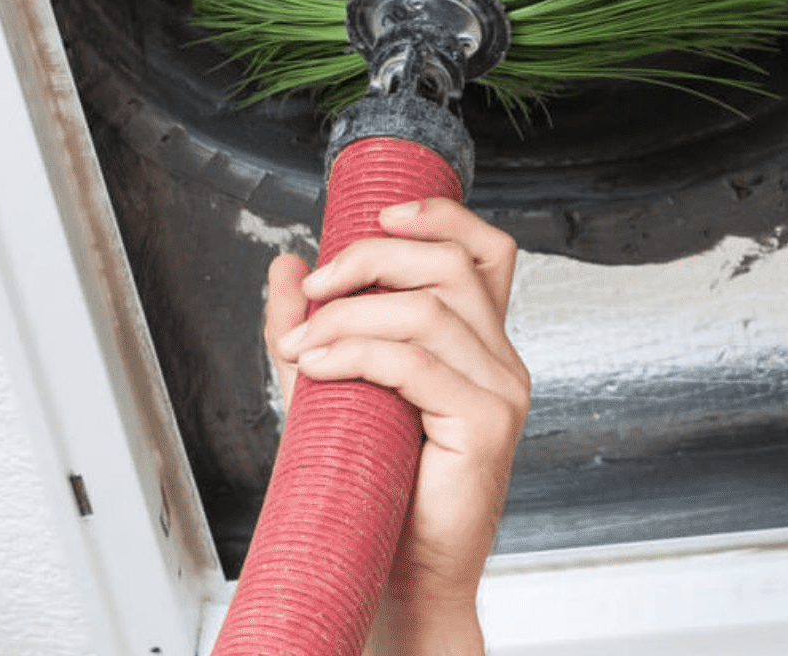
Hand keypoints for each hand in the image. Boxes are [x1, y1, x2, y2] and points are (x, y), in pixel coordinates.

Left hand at [264, 198, 528, 655]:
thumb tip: (286, 264)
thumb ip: (311, 323)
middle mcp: (500, 360)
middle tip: (312, 290)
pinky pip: (414, 362)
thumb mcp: (331, 386)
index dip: (440, 216)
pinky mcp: (486, 424)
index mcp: (477, 344)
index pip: (487, 251)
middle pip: (449, 265)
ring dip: (348, 316)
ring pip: (426, 310)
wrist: (394, 571)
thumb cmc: (373, 486)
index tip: (380, 215)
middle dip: (369, 259)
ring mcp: (501, 391)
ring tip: (301, 347)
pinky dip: (354, 353)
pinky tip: (318, 369)